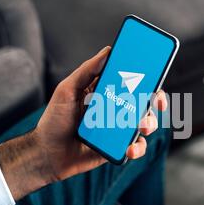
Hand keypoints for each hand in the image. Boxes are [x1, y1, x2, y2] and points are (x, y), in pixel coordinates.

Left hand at [0, 46, 167, 199]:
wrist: (47, 154)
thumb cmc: (54, 120)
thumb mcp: (67, 90)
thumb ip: (86, 71)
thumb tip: (108, 51)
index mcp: (105, 91)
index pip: (130, 79)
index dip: (146, 75)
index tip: (156, 72)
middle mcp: (115, 108)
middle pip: (144, 101)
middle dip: (156, 100)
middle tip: (157, 102)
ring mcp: (118, 129)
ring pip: (145, 123)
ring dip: (149, 123)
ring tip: (141, 127)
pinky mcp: (117, 148)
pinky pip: (136, 146)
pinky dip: (138, 147)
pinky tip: (129, 148)